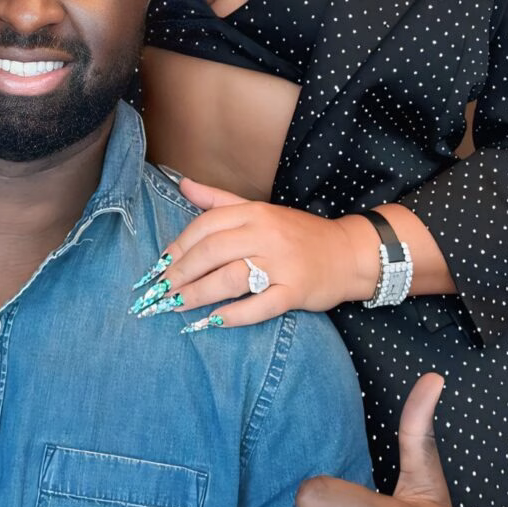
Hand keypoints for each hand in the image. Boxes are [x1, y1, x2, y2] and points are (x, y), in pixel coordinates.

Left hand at [141, 178, 380, 327]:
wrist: (349, 253)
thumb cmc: (299, 234)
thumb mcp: (260, 210)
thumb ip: (219, 199)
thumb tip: (183, 184)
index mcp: (254, 213)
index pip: (205, 226)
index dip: (178, 247)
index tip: (159, 267)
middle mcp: (265, 235)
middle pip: (211, 252)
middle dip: (180, 274)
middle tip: (158, 293)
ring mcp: (281, 263)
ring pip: (229, 278)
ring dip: (197, 294)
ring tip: (176, 306)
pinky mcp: (295, 290)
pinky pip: (260, 305)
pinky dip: (234, 315)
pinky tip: (212, 322)